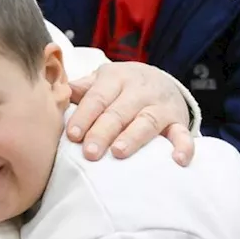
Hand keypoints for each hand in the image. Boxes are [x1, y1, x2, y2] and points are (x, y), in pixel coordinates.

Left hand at [68, 63, 194, 162]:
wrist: (161, 80)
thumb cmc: (120, 87)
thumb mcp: (102, 80)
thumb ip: (81, 88)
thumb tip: (56, 93)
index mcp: (116, 78)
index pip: (97, 97)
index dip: (85, 115)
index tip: (73, 135)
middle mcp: (140, 89)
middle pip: (119, 112)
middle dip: (103, 132)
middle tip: (90, 152)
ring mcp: (161, 105)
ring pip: (147, 121)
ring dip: (133, 137)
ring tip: (119, 153)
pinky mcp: (179, 121)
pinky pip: (182, 134)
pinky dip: (183, 146)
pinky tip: (178, 161)